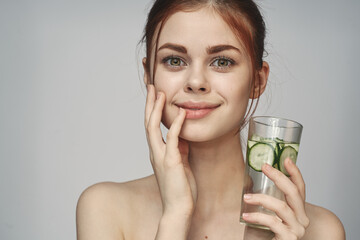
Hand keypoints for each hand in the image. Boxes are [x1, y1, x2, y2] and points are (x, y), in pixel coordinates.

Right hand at [145, 84, 196, 216]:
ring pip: (153, 128)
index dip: (152, 109)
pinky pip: (172, 139)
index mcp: (157, 152)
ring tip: (160, 93)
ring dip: (157, 109)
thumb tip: (181, 134)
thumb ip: (178, 147)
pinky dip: (176, 124)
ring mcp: (161, 156)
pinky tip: (181, 113)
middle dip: (150, 104)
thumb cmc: (180, 187)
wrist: (179, 207)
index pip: (151, 126)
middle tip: (152, 86)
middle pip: (147, 122)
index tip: (155, 95)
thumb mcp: (180, 162)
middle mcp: (155, 152)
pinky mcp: (171, 162)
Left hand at [242, 159, 309, 239]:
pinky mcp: (289, 239)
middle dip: (279, 176)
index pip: (300, 188)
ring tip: (246, 197)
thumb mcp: (267, 211)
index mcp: (298, 210)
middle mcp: (302, 219)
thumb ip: (266, 198)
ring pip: (281, 207)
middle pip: (294, 193)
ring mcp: (297, 229)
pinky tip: (246, 215)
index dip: (295, 172)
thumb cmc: (265, 232)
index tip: (286, 159)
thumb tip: (252, 177)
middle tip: (264, 167)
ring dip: (261, 199)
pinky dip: (257, 217)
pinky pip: (272, 222)